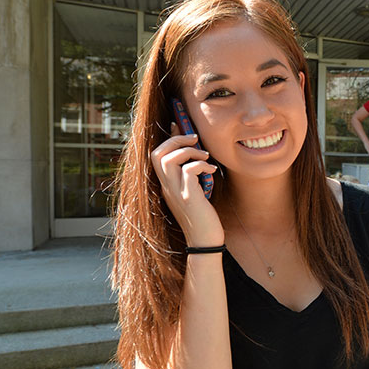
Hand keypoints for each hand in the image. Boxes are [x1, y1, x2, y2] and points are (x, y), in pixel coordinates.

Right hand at [150, 127, 221, 245]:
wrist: (206, 241)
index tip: (179, 127)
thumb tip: (194, 151)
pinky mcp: (189, 198)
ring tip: (205, 157)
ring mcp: (176, 192)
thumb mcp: (194, 190)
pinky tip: (213, 171)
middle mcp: (167, 187)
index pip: (155, 155)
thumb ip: (190, 172)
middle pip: (157, 153)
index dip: (167, 138)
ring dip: (189, 151)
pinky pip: (189, 171)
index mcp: (167, 184)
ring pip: (168, 160)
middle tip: (195, 139)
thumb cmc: (203, 215)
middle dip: (175, 140)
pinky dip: (201, 165)